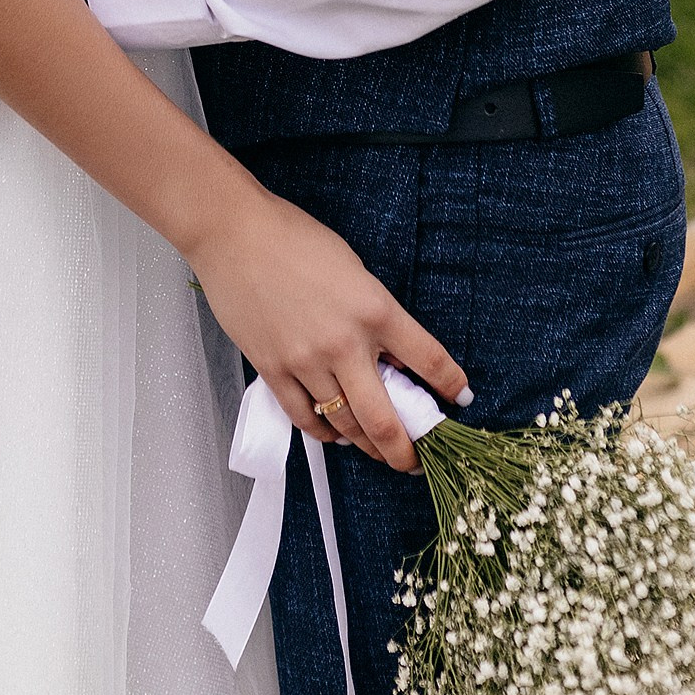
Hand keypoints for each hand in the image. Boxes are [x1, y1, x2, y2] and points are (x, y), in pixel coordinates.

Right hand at [186, 178, 468, 472]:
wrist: (235, 234)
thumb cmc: (295, 240)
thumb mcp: (354, 270)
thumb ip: (376, 315)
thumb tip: (394, 357)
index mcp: (375, 309)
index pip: (429, 360)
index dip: (451, 386)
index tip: (459, 399)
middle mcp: (345, 343)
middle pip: (385, 420)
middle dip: (406, 451)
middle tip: (417, 461)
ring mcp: (306, 362)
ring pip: (346, 426)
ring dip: (367, 445)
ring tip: (378, 449)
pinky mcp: (273, 370)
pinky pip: (305, 418)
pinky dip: (325, 433)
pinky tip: (335, 433)